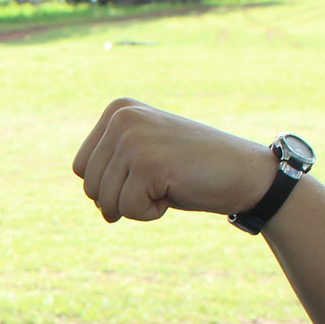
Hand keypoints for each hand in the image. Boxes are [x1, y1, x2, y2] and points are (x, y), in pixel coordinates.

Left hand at [72, 98, 278, 223]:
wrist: (244, 172)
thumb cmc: (191, 170)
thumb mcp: (143, 155)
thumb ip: (111, 163)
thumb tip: (88, 191)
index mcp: (117, 110)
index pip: (81, 168)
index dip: (110, 185)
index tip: (147, 172)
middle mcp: (122, 118)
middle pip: (89, 186)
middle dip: (121, 198)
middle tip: (160, 181)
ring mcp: (134, 139)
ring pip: (105, 201)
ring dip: (137, 206)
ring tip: (168, 184)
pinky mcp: (147, 164)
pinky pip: (127, 210)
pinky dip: (150, 213)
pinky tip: (175, 191)